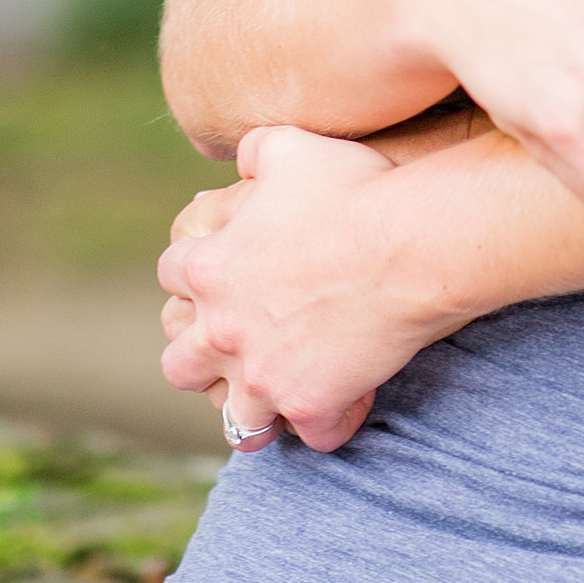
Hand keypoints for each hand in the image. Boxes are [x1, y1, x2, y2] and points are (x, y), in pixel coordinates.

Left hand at [159, 126, 454, 451]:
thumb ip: (253, 153)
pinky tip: (351, 402)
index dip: (198, 273)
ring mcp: (263, 377)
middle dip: (205, 354)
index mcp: (210, 268)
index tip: (227, 271)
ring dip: (256, 409)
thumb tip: (244, 162)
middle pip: (180, 362)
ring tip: (280, 396)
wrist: (411, 241)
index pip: (172, 276)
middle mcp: (224, 331)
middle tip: (240, 340)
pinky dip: (331, 422)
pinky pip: (313, 435)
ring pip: (235, 421)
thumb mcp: (289, 146)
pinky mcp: (311, 405)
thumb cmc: (354, 188)